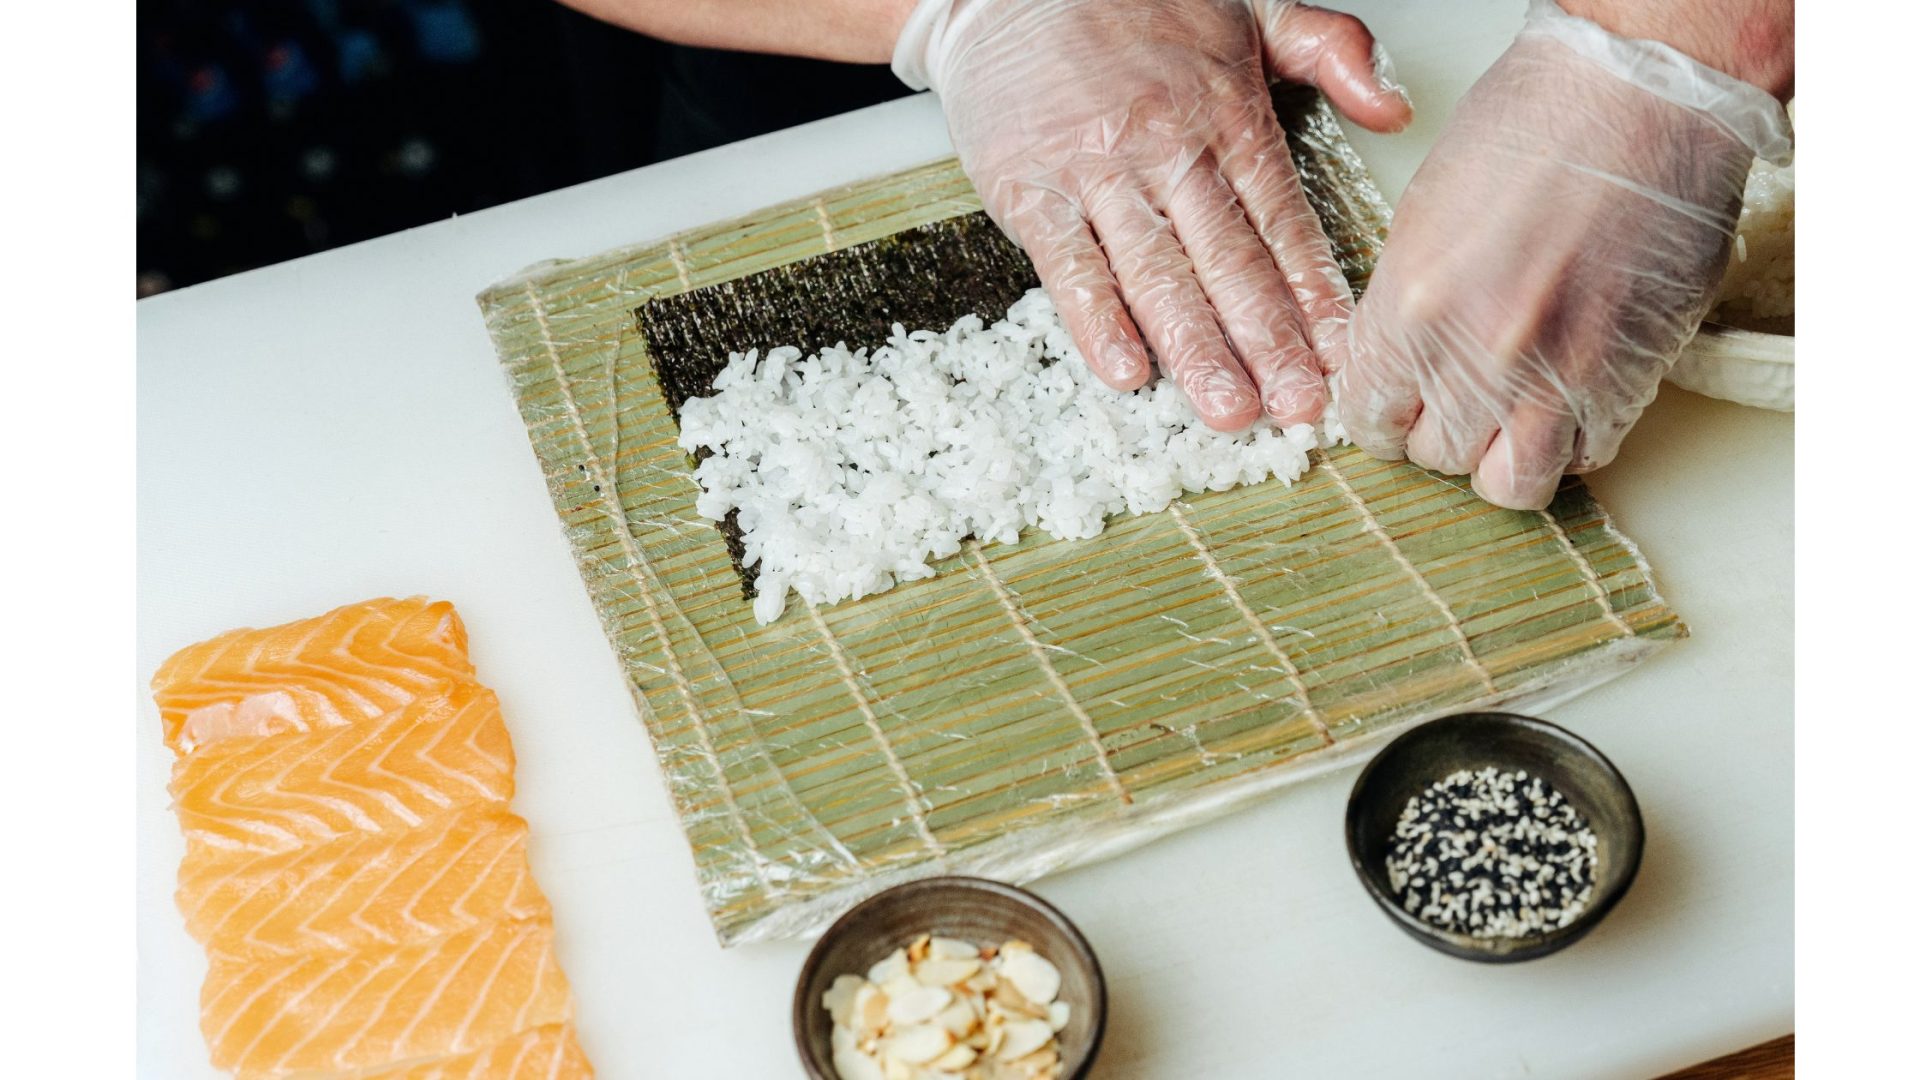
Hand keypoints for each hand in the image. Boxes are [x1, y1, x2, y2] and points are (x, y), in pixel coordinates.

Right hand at [894, 0, 1411, 430]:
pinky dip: (1096, 321)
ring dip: (1195, 349)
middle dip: (1269, 344)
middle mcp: (1168, 148)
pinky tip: (1126, 369)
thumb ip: (1333, 52)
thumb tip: (1397, 108)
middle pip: (1230, 263)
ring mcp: (1099, 173)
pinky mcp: (1031, 189)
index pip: (1284, 223)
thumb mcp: (1251, 8)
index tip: (1344, 355)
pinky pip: (1069, 265)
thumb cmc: (1129, 3)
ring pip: (1157, 275)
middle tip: (1299, 406)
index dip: (1317, 296)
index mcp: (1227, 114)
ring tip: (1227, 407)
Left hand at [1338, 0, 1791, 508]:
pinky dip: (1576, 439)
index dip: (1381, 416)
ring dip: (1504, 457)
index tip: (1396, 406)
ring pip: (1510, 483)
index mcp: (1411, 310)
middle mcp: (1477, 357)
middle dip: (1442, 431)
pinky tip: (1574, 395)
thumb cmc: (1536, 126)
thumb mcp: (1423, 215)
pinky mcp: (1628, 380)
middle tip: (1460, 397)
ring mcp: (1558, 377)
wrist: (1644, 95)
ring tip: (1513, 415)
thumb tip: (1394, 363)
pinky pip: (1589, 455)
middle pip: (1434, 456)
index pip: (1368, 419)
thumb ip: (1402, 305)